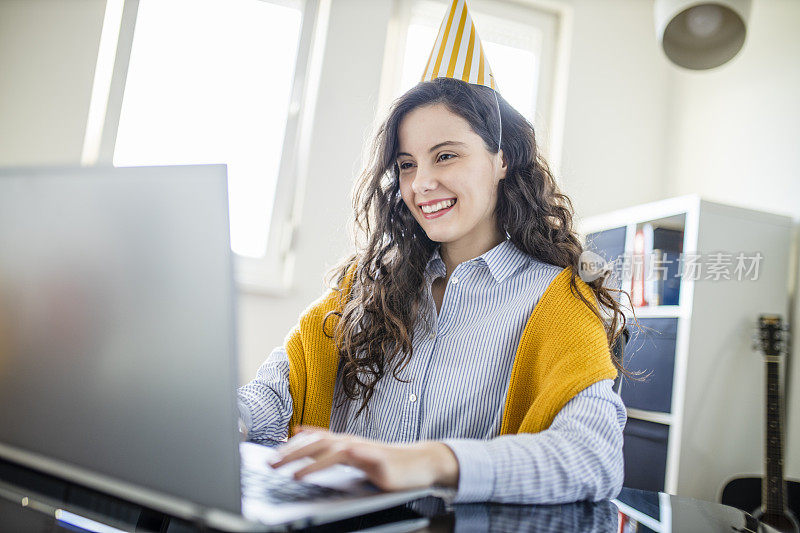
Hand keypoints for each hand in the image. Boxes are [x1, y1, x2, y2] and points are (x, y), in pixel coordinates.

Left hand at [269, 426, 458, 491]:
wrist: (419, 464)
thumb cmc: (386, 464)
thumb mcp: (357, 457)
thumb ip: (333, 449)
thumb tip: (304, 434)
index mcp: (344, 443)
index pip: (312, 440)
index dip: (290, 446)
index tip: (271, 453)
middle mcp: (350, 442)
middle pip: (314, 443)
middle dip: (290, 453)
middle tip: (269, 463)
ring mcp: (362, 449)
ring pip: (328, 449)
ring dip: (305, 460)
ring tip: (286, 472)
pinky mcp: (374, 459)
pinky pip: (350, 459)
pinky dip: (330, 462)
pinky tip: (315, 469)